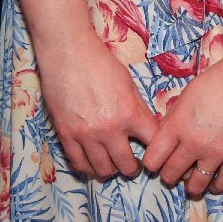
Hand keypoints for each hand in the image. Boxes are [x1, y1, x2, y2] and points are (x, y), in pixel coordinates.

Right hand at [32, 30, 160, 179]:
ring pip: (103, 170)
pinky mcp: (66, 134)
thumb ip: (138, 109)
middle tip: (134, 165)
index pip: (152, 145)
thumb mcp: (129, 83)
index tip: (155, 154)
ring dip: (111, 170)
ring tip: (113, 164)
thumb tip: (148, 129)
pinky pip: (79, 163)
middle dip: (134, 168)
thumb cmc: (100, 62)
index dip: (156, 152)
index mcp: (129, 113)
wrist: (67, 51)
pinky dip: (89, 167)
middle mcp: (109, 128)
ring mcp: (85, 134)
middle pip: (127, 166)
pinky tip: (93, 163)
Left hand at [142, 55, 222, 197]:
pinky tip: (213, 183)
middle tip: (172, 174)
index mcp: (177, 125)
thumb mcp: (186, 95)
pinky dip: (216, 186)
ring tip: (191, 184)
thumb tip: (165, 137)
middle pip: (171, 174)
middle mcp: (194, 142)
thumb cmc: (218, 80)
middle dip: (169, 176)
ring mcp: (217, 152)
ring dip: (191, 187)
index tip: (155, 163)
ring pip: (196, 184)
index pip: (154, 158)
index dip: (152, 163)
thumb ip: (174, 119)